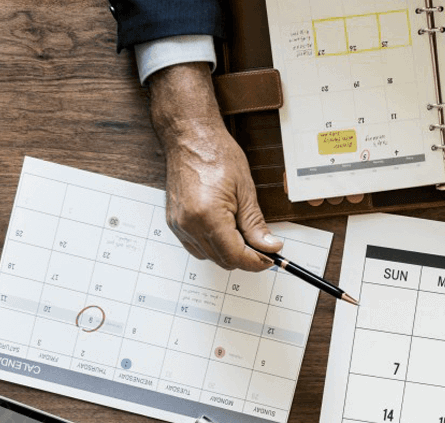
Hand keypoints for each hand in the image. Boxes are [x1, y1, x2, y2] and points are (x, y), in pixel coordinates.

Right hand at [148, 62, 280, 271]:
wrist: (190, 138)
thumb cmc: (216, 154)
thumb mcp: (245, 190)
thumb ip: (256, 224)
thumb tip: (269, 247)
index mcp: (208, 216)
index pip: (235, 256)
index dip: (257, 262)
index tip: (270, 258)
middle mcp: (189, 224)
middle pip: (222, 260)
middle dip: (245, 257)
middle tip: (262, 245)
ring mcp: (179, 225)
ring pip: (209, 257)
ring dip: (228, 252)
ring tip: (243, 233)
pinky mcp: (175, 223)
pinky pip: (196, 247)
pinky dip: (213, 246)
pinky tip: (225, 231)